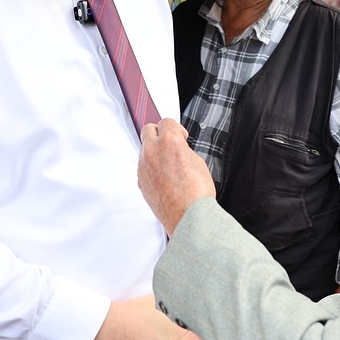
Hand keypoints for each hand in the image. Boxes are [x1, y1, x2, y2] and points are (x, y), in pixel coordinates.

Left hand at [137, 120, 215, 234]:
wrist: (188, 217)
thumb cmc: (196, 192)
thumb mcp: (198, 161)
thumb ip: (183, 149)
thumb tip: (178, 149)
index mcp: (169, 142)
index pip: (166, 122)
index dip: (176, 128)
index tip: (181, 136)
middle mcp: (152, 151)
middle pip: (148, 129)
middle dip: (159, 133)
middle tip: (170, 143)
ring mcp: (143, 167)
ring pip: (145, 150)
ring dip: (155, 152)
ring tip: (170, 165)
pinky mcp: (141, 182)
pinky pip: (144, 167)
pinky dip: (151, 168)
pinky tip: (165, 178)